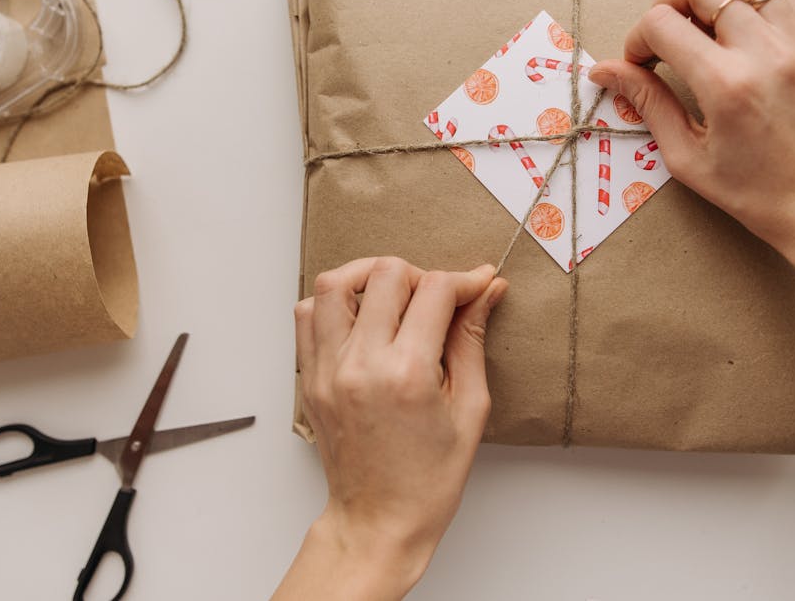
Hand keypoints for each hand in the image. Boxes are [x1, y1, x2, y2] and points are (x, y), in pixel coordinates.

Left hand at [275, 257, 506, 599]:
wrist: (379, 520)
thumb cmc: (429, 479)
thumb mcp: (469, 408)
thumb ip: (472, 341)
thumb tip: (486, 292)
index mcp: (407, 374)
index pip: (435, 291)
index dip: (465, 280)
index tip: (479, 284)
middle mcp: (360, 365)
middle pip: (385, 274)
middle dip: (421, 275)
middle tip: (437, 299)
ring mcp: (327, 370)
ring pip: (335, 283)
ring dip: (370, 276)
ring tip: (394, 297)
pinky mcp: (309, 377)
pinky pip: (308, 314)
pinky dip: (335, 302)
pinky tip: (362, 318)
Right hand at [589, 0, 794, 266]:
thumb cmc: (756, 195)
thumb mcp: (688, 158)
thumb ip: (648, 104)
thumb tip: (605, 71)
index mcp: (725, 86)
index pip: (663, 24)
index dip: (638, 39)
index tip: (641, 64)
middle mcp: (764, 53)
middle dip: (671, 4)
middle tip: (667, 38)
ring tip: (708, 30)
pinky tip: (744, 33)